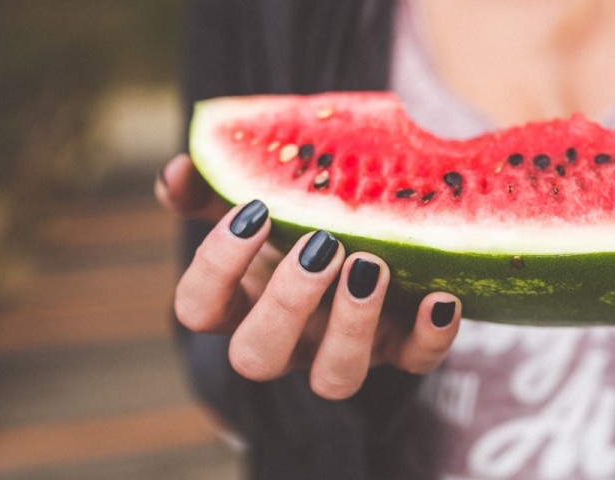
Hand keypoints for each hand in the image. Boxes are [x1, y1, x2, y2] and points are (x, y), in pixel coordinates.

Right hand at [155, 154, 461, 399]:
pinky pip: (417, 363)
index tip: (253, 212)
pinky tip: (440, 296)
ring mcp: (347, 352)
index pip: (198, 309)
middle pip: (258, 357)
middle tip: (322, 245)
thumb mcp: (261, 201)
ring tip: (372, 265)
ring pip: (335, 379)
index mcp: (243, 302)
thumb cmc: (301, 220)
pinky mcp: (404, 351)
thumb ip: (213, 187)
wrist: (379, 231)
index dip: (216, 267)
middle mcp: (289, 341)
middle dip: (286, 303)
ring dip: (352, 325)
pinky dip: (431, 336)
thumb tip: (174, 172)